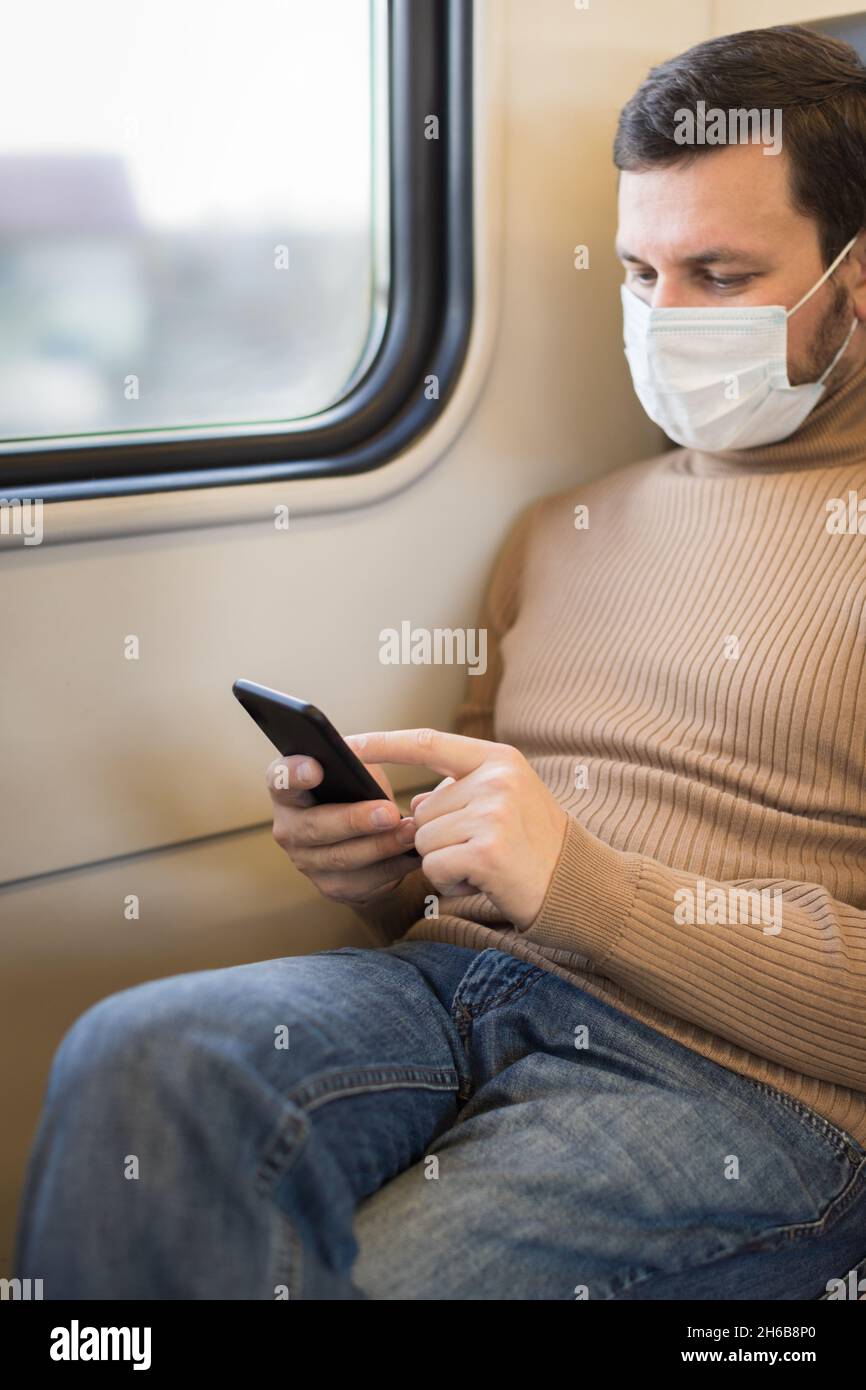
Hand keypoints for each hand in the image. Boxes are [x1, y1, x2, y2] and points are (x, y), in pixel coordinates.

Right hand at [267, 755, 419, 905]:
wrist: (365, 836)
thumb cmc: (358, 791)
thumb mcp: (357, 770)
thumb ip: (356, 763)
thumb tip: (366, 756)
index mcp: (287, 791)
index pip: (280, 779)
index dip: (294, 774)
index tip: (316, 767)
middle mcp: (288, 828)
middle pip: (314, 826)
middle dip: (354, 820)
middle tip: (388, 812)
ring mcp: (306, 861)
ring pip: (341, 857)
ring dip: (380, 846)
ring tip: (410, 832)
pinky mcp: (331, 886)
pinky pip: (362, 882)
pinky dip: (391, 867)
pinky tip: (412, 854)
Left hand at [344, 729, 568, 927]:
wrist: (579, 886)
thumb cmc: (536, 846)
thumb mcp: (506, 800)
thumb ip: (460, 791)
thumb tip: (414, 806)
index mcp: (498, 759)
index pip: (428, 742)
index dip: (384, 743)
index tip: (347, 743)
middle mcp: (496, 779)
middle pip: (423, 811)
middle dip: (441, 839)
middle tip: (485, 849)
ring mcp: (493, 813)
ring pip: (424, 841)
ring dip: (446, 863)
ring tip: (486, 865)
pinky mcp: (487, 851)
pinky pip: (434, 867)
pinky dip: (451, 883)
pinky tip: (484, 880)